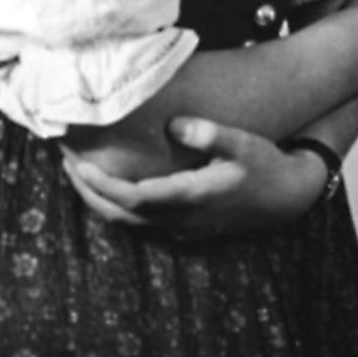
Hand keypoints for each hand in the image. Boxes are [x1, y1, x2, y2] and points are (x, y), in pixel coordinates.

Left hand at [62, 117, 324, 241]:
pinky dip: (120, 210)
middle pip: (119, 215)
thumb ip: (210, 133)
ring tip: (84, 177)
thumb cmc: (265, 166)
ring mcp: (182, 230)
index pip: (130, 197)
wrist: (288, 198)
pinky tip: (116, 191)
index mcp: (189, 198)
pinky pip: (141, 226)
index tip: (78, 164)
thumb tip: (175, 124)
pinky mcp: (186, 232)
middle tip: (69, 165)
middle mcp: (180, 220)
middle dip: (89, 193)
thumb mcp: (243, 144)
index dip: (100, 184)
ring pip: (127, 225)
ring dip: (102, 202)